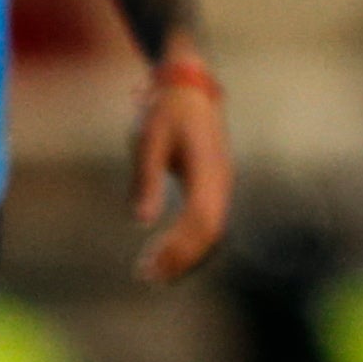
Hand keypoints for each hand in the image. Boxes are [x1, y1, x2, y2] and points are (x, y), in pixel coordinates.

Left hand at [132, 53, 234, 281]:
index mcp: (207, 169)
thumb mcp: (148, 139)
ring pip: (212, 230)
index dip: (179, 247)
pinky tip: (167, 250)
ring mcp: (221, 183)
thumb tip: (142, 222)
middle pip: (210, 232)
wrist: (188, 86)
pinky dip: (190, 240)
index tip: (151, 263)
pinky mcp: (214, 184)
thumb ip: (146, 180)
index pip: (200, 220)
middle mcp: (221, 180)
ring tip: (154, 271)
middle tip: (148, 275)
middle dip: (182, 257)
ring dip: (186, 253)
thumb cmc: (165, 110)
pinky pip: (208, 221)